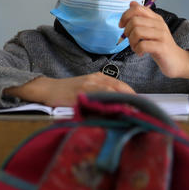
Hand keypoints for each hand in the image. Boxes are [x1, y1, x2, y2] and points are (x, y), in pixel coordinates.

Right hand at [4, 73, 135, 106]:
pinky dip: (108, 103)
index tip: (141, 104)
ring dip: (123, 101)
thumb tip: (118, 106)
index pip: (121, 85)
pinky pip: (98, 97)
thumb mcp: (88, 88)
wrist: (48, 89)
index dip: (132, 95)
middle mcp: (96, 79)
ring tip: (132, 112)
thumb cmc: (68, 91)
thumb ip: (102, 94)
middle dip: (132, 98)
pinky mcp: (81, 93)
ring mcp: (89, 85)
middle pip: (120, 87)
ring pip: (111, 91)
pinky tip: (114, 110)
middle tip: (141, 110)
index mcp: (100, 77)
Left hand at [119, 3, 188, 80]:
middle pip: (135, 21)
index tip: (122, 26)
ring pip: (137, 32)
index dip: (125, 16)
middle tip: (130, 40)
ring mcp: (162, 35)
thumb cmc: (160, 45)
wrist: (176, 60)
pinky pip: (142, 45)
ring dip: (131, 42)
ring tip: (135, 47)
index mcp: (156, 18)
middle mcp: (159, 24)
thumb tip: (132, 3)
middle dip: (127, 32)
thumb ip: (142, 16)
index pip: (137, 8)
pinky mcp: (162, 47)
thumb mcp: (151, 29)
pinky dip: (137, 50)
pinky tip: (140, 53)